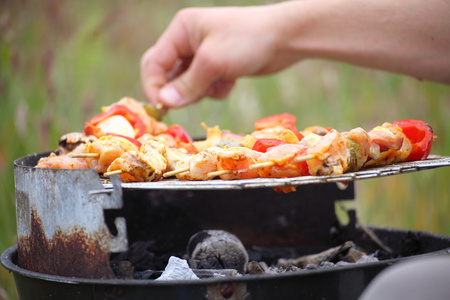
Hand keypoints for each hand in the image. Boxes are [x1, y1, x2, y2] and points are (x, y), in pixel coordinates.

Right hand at [140, 4, 304, 107]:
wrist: (286, 38)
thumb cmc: (247, 41)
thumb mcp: (213, 63)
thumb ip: (187, 85)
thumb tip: (164, 103)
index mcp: (181, 30)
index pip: (154, 62)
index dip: (154, 86)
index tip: (162, 108)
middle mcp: (189, 41)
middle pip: (168, 74)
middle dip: (179, 90)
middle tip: (192, 99)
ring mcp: (204, 54)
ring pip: (187, 84)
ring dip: (200, 91)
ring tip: (219, 83)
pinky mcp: (219, 66)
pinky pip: (205, 86)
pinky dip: (216, 89)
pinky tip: (231, 81)